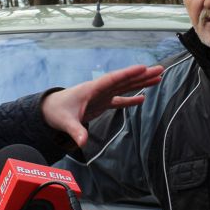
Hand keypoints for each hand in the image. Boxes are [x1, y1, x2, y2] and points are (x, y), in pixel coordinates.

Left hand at [41, 64, 162, 146]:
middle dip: (142, 75)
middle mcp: (99, 89)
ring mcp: (102, 95)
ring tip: (157, 78)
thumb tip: (82, 142)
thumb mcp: (65, 122)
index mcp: (91, 89)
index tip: (143, 67)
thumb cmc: (56, 112)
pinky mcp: (102, 103)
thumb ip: (76, 131)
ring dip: (141, 83)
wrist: (49, 110)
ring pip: (125, 87)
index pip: (113, 79)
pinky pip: (120, 99)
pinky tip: (143, 97)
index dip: (128, 73)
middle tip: (160, 69)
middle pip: (124, 80)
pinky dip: (131, 98)